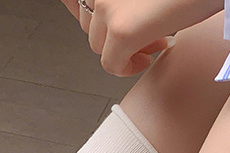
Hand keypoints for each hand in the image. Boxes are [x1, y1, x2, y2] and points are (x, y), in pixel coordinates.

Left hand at [77, 0, 222, 75]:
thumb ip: (123, 2)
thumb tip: (101, 20)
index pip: (75, 1)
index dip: (82, 12)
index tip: (97, 22)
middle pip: (91, 25)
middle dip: (114, 36)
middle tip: (146, 34)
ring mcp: (108, 6)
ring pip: (100, 47)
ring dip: (125, 50)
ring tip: (154, 40)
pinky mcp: (121, 30)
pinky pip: (111, 65)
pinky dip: (128, 68)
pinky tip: (150, 55)